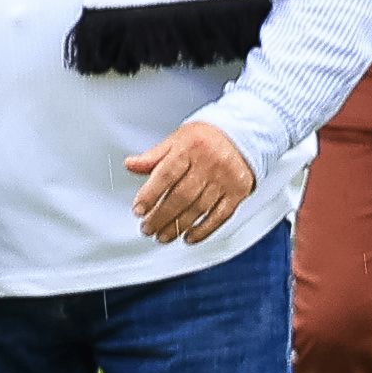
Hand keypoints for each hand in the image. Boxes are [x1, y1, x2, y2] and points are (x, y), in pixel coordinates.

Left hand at [122, 116, 257, 241]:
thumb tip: (130, 164)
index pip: (166, 175)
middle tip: (147, 228)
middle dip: (161, 217)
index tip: (138, 210)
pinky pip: (220, 216)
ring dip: (178, 227)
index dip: (150, 195)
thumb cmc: (205, 138)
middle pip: (181, 196)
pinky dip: (203, 230)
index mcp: (190, 148)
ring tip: (162, 236)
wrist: (241, 135)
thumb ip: (153, 156)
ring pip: (198, 209)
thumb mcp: (177, 140)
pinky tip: (189, 237)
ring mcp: (225, 179)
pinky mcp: (238, 192)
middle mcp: (210, 163)